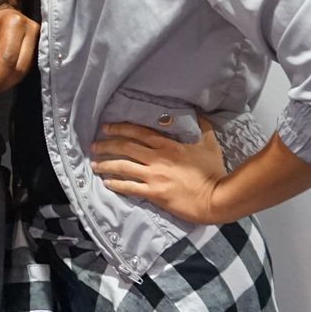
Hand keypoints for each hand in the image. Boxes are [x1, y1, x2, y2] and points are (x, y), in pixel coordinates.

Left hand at [0, 4, 38, 95]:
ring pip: (25, 71)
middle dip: (3, 83)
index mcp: (15, 24)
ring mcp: (40, 40)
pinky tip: (4, 81)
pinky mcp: (42, 49)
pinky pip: (28, 69)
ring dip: (9, 82)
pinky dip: (14, 78)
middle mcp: (32, 31)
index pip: (8, 57)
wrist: (7, 14)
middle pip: (20, 67)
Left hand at [91, 117, 229, 223]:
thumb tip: (197, 113)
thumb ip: (201, 126)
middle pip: (125, 147)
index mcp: (168, 144)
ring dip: (106, 164)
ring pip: (123, 167)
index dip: (119, 128)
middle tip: (94, 145)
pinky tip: (106, 183)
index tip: (106, 128)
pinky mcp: (154, 193)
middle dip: (106, 145)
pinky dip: (116, 184)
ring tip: (94, 164)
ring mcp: (154, 176)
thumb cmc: (213, 171)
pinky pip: (129, 187)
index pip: (138, 132)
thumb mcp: (209, 143)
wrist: (216, 197)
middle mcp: (157, 158)